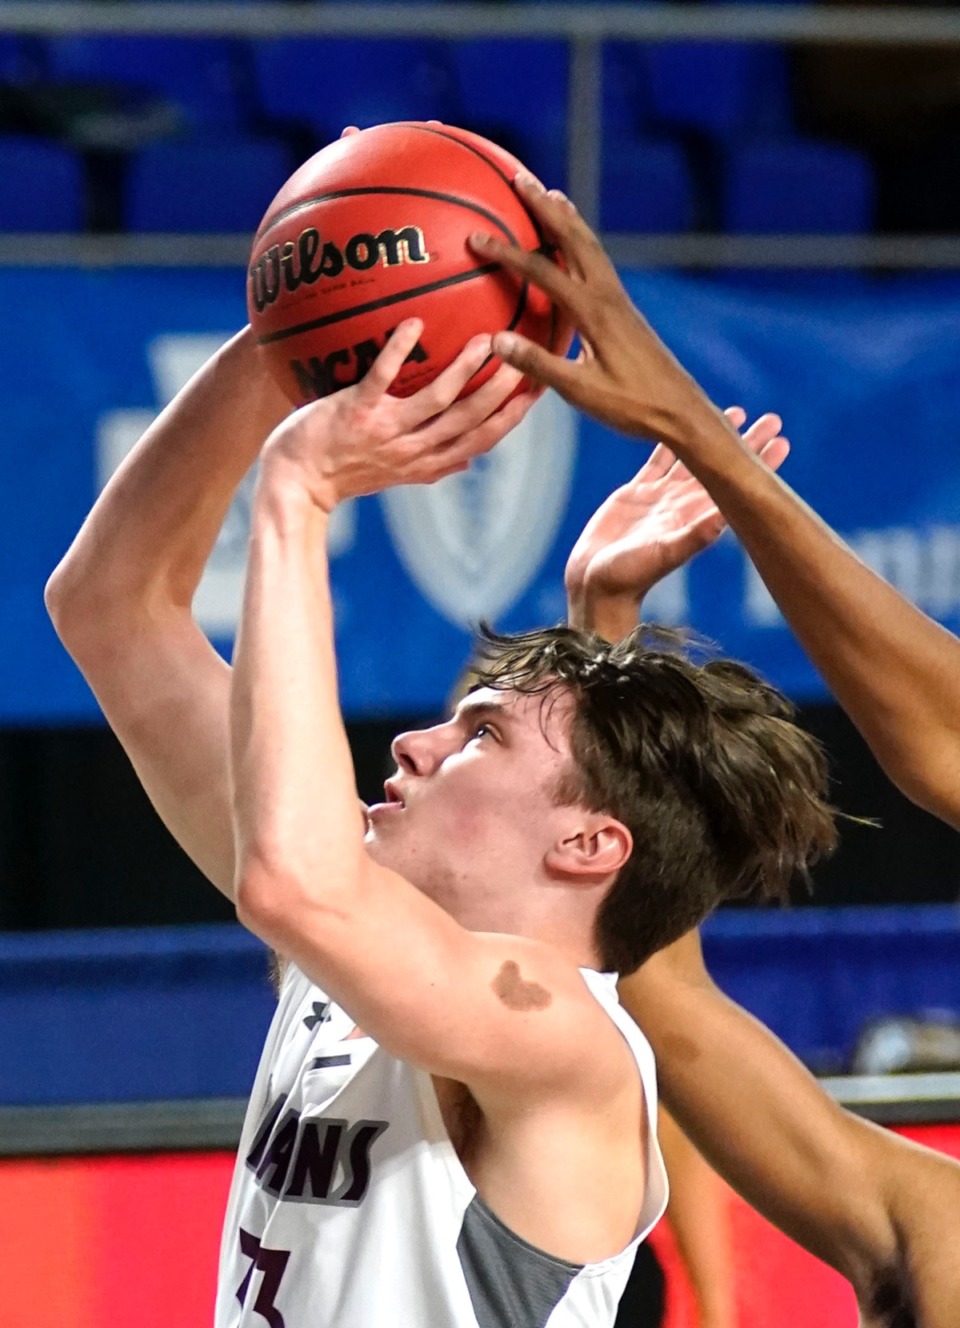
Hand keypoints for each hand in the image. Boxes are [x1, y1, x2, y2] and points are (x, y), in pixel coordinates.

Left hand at [261, 319, 534, 510]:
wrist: (295, 482)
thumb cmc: (343, 473)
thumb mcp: (395, 475)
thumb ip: (433, 467)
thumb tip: (469, 460)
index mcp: (426, 463)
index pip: (482, 440)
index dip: (512, 416)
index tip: (538, 389)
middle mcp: (412, 450)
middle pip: (469, 421)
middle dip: (501, 390)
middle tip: (524, 356)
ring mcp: (385, 432)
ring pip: (437, 401)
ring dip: (465, 371)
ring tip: (486, 339)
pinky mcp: (355, 412)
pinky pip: (381, 377)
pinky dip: (398, 351)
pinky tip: (413, 323)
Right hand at [469, 176, 727, 449]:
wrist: (682, 411)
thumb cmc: (632, 407)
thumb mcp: (581, 392)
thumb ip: (539, 365)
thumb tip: (496, 341)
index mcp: (594, 313)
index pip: (542, 272)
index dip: (506, 253)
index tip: (476, 238)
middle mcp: (608, 296)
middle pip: (573, 238)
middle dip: (545, 206)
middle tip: (520, 177)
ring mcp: (619, 301)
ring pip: (590, 246)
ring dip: (567, 218)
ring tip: (550, 194)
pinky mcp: (625, 311)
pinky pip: (598, 264)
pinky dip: (581, 244)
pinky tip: (574, 247)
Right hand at [566, 408, 789, 625]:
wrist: (595, 585)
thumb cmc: (629, 577)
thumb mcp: (663, 555)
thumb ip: (693, 535)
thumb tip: (724, 518)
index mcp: (695, 517)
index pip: (734, 483)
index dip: (759, 463)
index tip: (781, 439)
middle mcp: (683, 505)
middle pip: (719, 466)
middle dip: (745, 443)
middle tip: (773, 419)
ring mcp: (659, 498)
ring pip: (692, 459)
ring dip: (709, 437)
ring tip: (735, 412)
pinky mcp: (635, 494)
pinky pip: (657, 461)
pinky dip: (668, 442)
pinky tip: (677, 423)